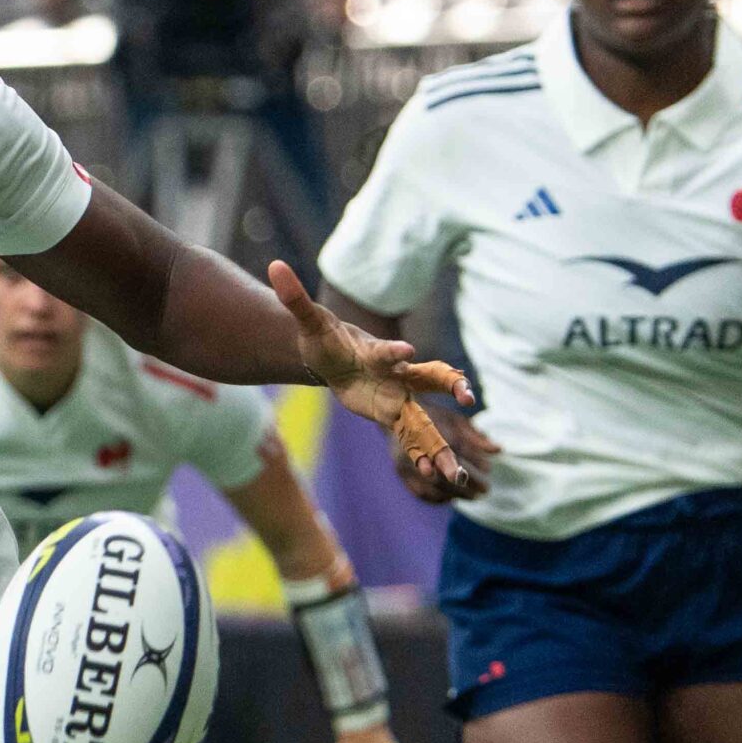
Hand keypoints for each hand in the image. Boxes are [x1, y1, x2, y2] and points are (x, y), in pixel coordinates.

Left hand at [270, 263, 475, 493]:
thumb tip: (274, 265)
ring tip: (455, 473)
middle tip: (467, 394)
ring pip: (426, 419)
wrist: (332, 357)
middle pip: (428, 378)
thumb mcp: (307, 320)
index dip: (394, 350)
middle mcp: (396, 374)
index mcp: (375, 352)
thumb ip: (294, 297)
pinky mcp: (393, 415)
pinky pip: (412, 437)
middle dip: (448, 385)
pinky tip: (435, 476)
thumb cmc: (324, 336)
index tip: (406, 350)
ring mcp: (399, 396)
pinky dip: (423, 455)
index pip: (386, 350)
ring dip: (440, 445)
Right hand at [390, 406, 498, 504]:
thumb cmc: (431, 416)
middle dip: (466, 486)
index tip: (486, 478)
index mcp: (428, 435)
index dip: (468, 470)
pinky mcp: (400, 473)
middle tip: (485, 490)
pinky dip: (438, 498)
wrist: (394, 414)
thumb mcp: (456, 420)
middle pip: (442, 478)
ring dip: (455, 494)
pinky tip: (452, 497)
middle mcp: (414, 451)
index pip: (449, 456)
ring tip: (473, 496)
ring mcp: (404, 464)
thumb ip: (476, 436)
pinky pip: (420, 492)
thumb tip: (498, 451)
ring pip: (432, 488)